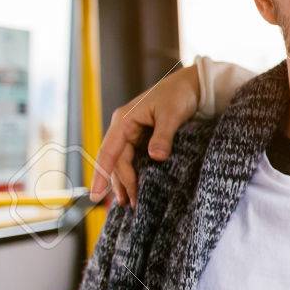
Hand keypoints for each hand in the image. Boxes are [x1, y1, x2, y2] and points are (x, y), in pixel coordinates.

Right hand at [90, 65, 200, 207]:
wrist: (194, 85)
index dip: (101, 174)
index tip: (95, 194)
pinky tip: (137, 187)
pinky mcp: (144, 138)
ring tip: (130, 203)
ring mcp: (133, 133)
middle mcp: (124, 128)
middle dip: (121, 183)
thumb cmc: (180, 95)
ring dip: (126, 181)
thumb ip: (163, 136)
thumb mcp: (172, 114)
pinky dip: (136, 174)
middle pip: (116, 161)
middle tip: (131, 204)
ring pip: (124, 162)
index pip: (109, 152)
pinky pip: (135, 159)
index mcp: (124, 120)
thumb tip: (155, 157)